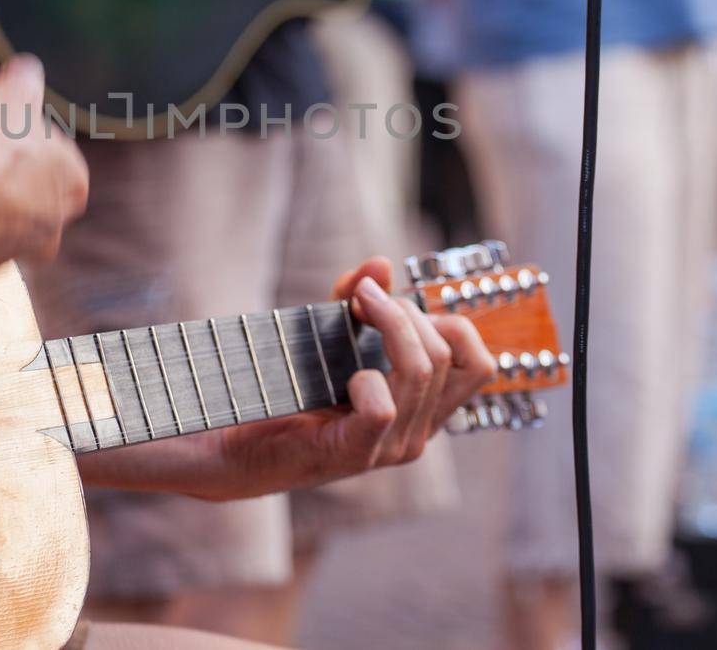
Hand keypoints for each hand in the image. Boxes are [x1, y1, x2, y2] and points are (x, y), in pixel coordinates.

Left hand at [189, 257, 497, 501]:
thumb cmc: (287, 392)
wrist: (236, 445)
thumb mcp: (331, 337)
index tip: (399, 303)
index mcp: (423, 408)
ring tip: (354, 309)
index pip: (479, 364)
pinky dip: (365, 379)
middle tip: (362, 299)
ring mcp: (390, 447)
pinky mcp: (355, 453)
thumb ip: (360, 301)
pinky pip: (382, 407)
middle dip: (407, 311)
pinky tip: (342, 378)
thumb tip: (381, 264)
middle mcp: (418, 431)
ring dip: (389, 325)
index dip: (449, 322)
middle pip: (449, 355)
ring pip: (422, 371)